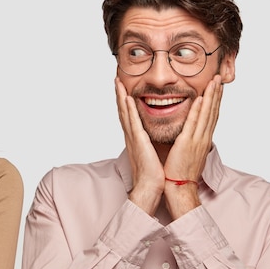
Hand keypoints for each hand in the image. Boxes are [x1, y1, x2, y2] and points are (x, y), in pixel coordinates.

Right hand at [115, 78, 163, 214]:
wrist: (149, 188)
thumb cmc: (152, 175)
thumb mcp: (151, 155)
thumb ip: (150, 145)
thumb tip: (153, 140)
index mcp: (135, 140)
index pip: (129, 117)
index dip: (125, 103)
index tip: (123, 90)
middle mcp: (131, 137)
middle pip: (123, 112)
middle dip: (119, 95)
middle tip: (117, 80)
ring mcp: (133, 138)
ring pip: (125, 113)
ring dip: (120, 97)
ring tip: (118, 83)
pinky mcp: (138, 141)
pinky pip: (132, 121)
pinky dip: (129, 109)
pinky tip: (126, 98)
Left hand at [162, 76, 222, 217]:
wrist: (179, 188)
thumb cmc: (179, 173)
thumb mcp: (187, 154)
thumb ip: (189, 142)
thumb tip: (188, 135)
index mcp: (202, 141)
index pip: (211, 117)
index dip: (215, 101)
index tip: (217, 88)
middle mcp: (203, 138)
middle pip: (213, 112)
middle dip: (217, 94)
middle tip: (219, 78)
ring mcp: (197, 140)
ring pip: (207, 114)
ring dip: (211, 96)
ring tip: (214, 82)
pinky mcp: (187, 143)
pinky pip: (194, 123)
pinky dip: (198, 110)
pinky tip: (201, 98)